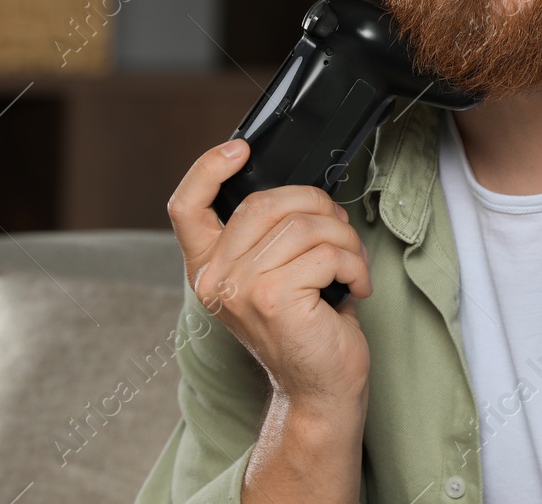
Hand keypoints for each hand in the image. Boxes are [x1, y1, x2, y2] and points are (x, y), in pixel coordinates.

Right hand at [167, 139, 372, 417]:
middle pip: (266, 202)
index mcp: (209, 267)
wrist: (319, 389)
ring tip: (350, 266)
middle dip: (317, 207)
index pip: (185, 206)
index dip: (208, 169)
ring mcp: (241, 287)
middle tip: (338, 233)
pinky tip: (356, 286)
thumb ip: (267, 235)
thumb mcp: (272, 275)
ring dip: (344, 239)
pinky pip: (327, 252)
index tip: (240, 150)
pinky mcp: (274, 298)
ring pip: (306, 225)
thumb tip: (301, 194)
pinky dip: (355, 263)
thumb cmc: (305, 329)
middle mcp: (215, 278)